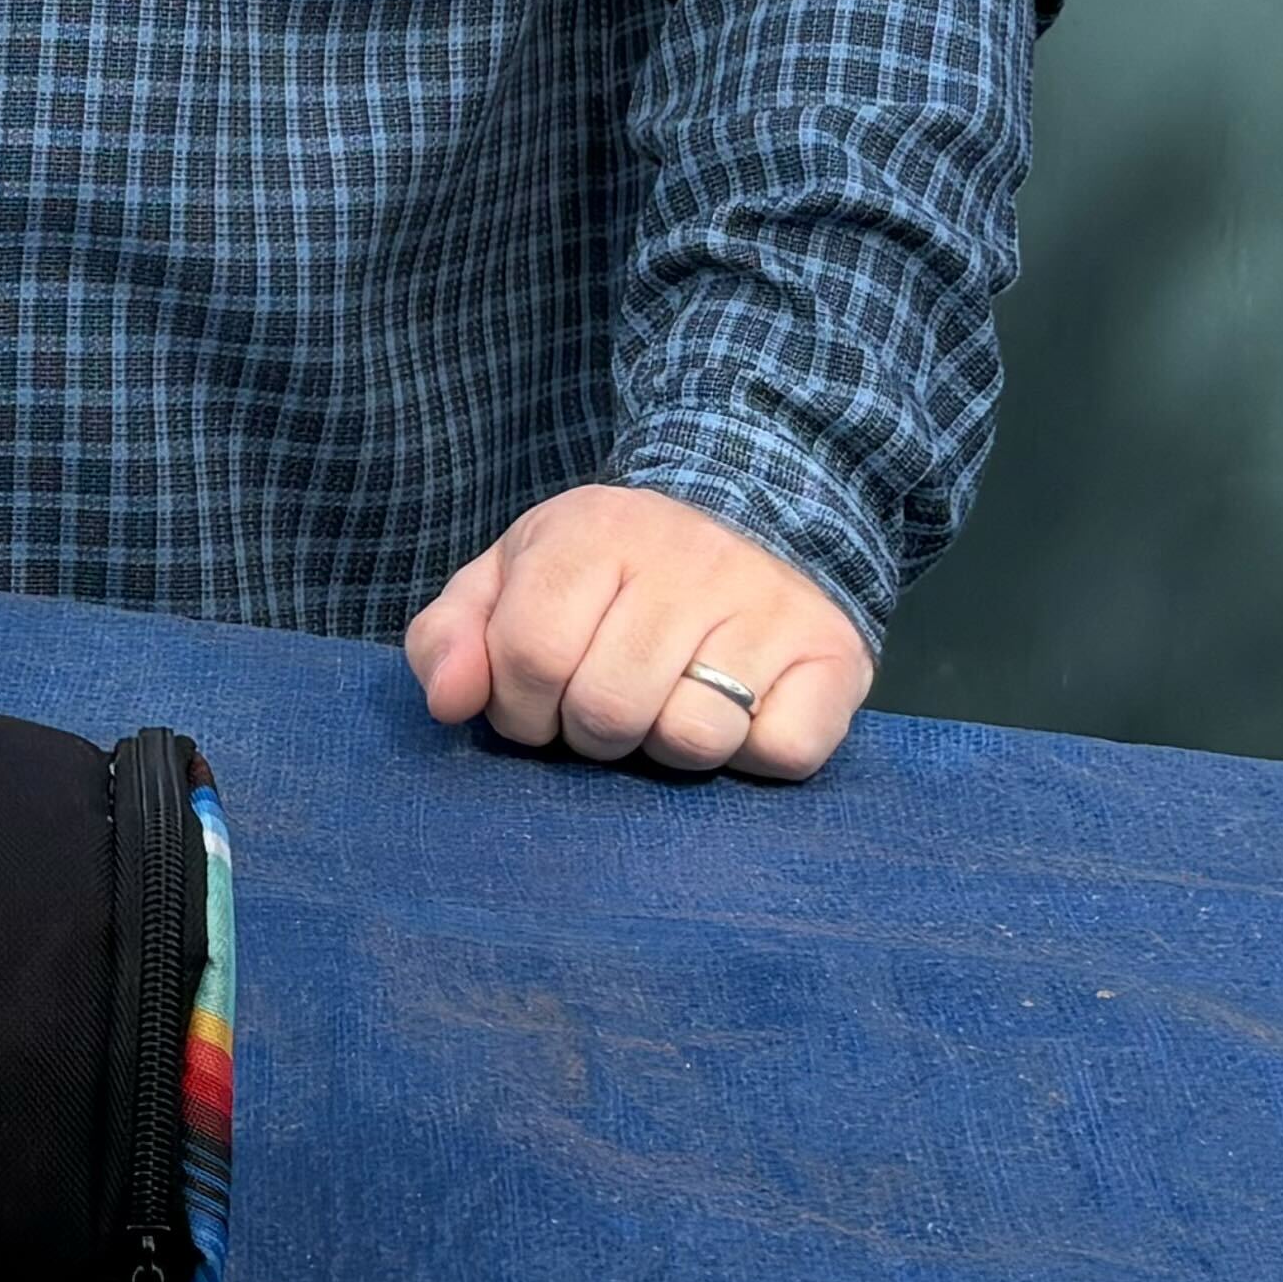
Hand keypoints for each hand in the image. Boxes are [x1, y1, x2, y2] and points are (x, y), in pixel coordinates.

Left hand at [402, 483, 872, 781]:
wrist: (753, 526)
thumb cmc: (610, 578)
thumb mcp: (513, 582)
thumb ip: (452, 637)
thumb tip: (448, 702)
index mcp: (594, 530)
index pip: (529, 654)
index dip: (519, 708)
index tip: (536, 706)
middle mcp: (687, 557)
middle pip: (607, 708)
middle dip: (592, 734)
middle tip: (608, 707)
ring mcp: (766, 603)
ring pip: (693, 736)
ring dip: (670, 745)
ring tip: (673, 703)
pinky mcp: (834, 654)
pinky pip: (780, 750)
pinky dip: (754, 755)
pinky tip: (742, 713)